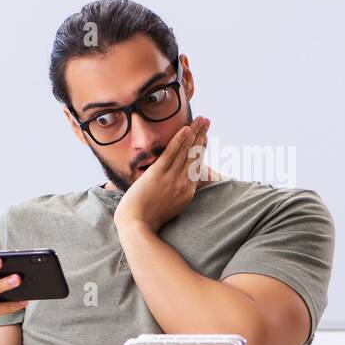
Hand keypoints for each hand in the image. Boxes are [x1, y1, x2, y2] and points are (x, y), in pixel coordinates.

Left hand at [114, 116, 209, 233]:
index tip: (204, 136)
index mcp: (187, 192)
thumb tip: (176, 185)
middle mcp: (183, 183)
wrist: (138, 226)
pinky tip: (185, 129)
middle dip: (201, 135)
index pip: (197, 165)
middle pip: (195, 154)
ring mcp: (171, 178)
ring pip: (186, 151)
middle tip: (206, 120)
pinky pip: (171, 154)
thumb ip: (176, 194)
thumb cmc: (149, 219)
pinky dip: (179, 140)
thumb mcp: (170, 208)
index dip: (201, 148)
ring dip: (194, 132)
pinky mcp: (158, 175)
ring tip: (200, 119)